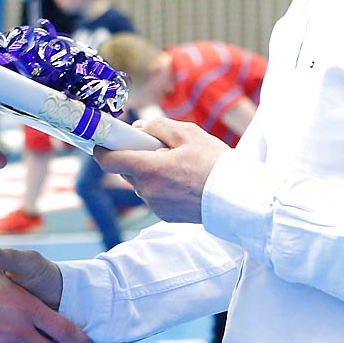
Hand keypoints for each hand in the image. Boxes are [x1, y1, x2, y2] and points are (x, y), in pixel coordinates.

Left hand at [95, 117, 227, 223]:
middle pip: (128, 170)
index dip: (103, 148)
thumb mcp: (188, 133)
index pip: (109, 161)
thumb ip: (157, 126)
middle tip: (161, 146)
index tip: (106, 140)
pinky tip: (185, 180)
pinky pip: (155, 195)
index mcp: (150, 170)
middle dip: (137, 156)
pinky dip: (162, 185)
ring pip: (142, 182)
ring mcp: (156, 207)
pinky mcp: (166, 216)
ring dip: (152, 171)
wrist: (240, 199)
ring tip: (180, 164)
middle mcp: (148, 192)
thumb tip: (138, 129)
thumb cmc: (216, 164)